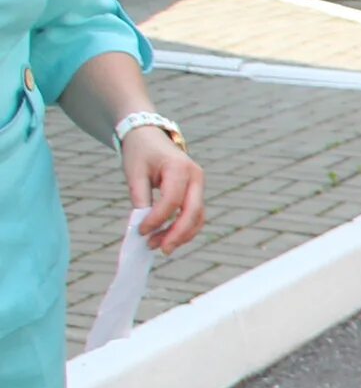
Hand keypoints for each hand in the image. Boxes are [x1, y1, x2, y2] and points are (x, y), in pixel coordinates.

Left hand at [120, 126, 204, 251]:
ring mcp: (199, 186)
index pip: (172, 200)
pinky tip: (168, 238)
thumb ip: (140, 198)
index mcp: (180, 168)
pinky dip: (184, 229)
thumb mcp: (134, 172)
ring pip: (198, 217)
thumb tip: (142, 226)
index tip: (141, 231)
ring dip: (181, 235)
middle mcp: (196, 177)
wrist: (149, 137)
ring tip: (161, 247)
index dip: (157, 219)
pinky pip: (195, 216)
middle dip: (177, 234)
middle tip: (160, 249)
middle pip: (193, 212)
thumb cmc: (140, 153)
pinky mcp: (196, 193)